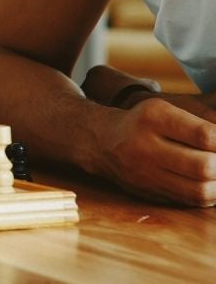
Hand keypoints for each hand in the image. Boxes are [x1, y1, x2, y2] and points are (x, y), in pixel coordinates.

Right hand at [95, 98, 215, 206]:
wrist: (104, 142)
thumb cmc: (145, 122)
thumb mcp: (167, 109)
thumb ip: (203, 122)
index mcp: (153, 118)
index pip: (205, 135)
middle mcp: (146, 147)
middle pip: (204, 166)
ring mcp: (146, 173)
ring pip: (201, 190)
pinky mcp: (150, 193)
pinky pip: (191, 201)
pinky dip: (210, 194)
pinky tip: (212, 183)